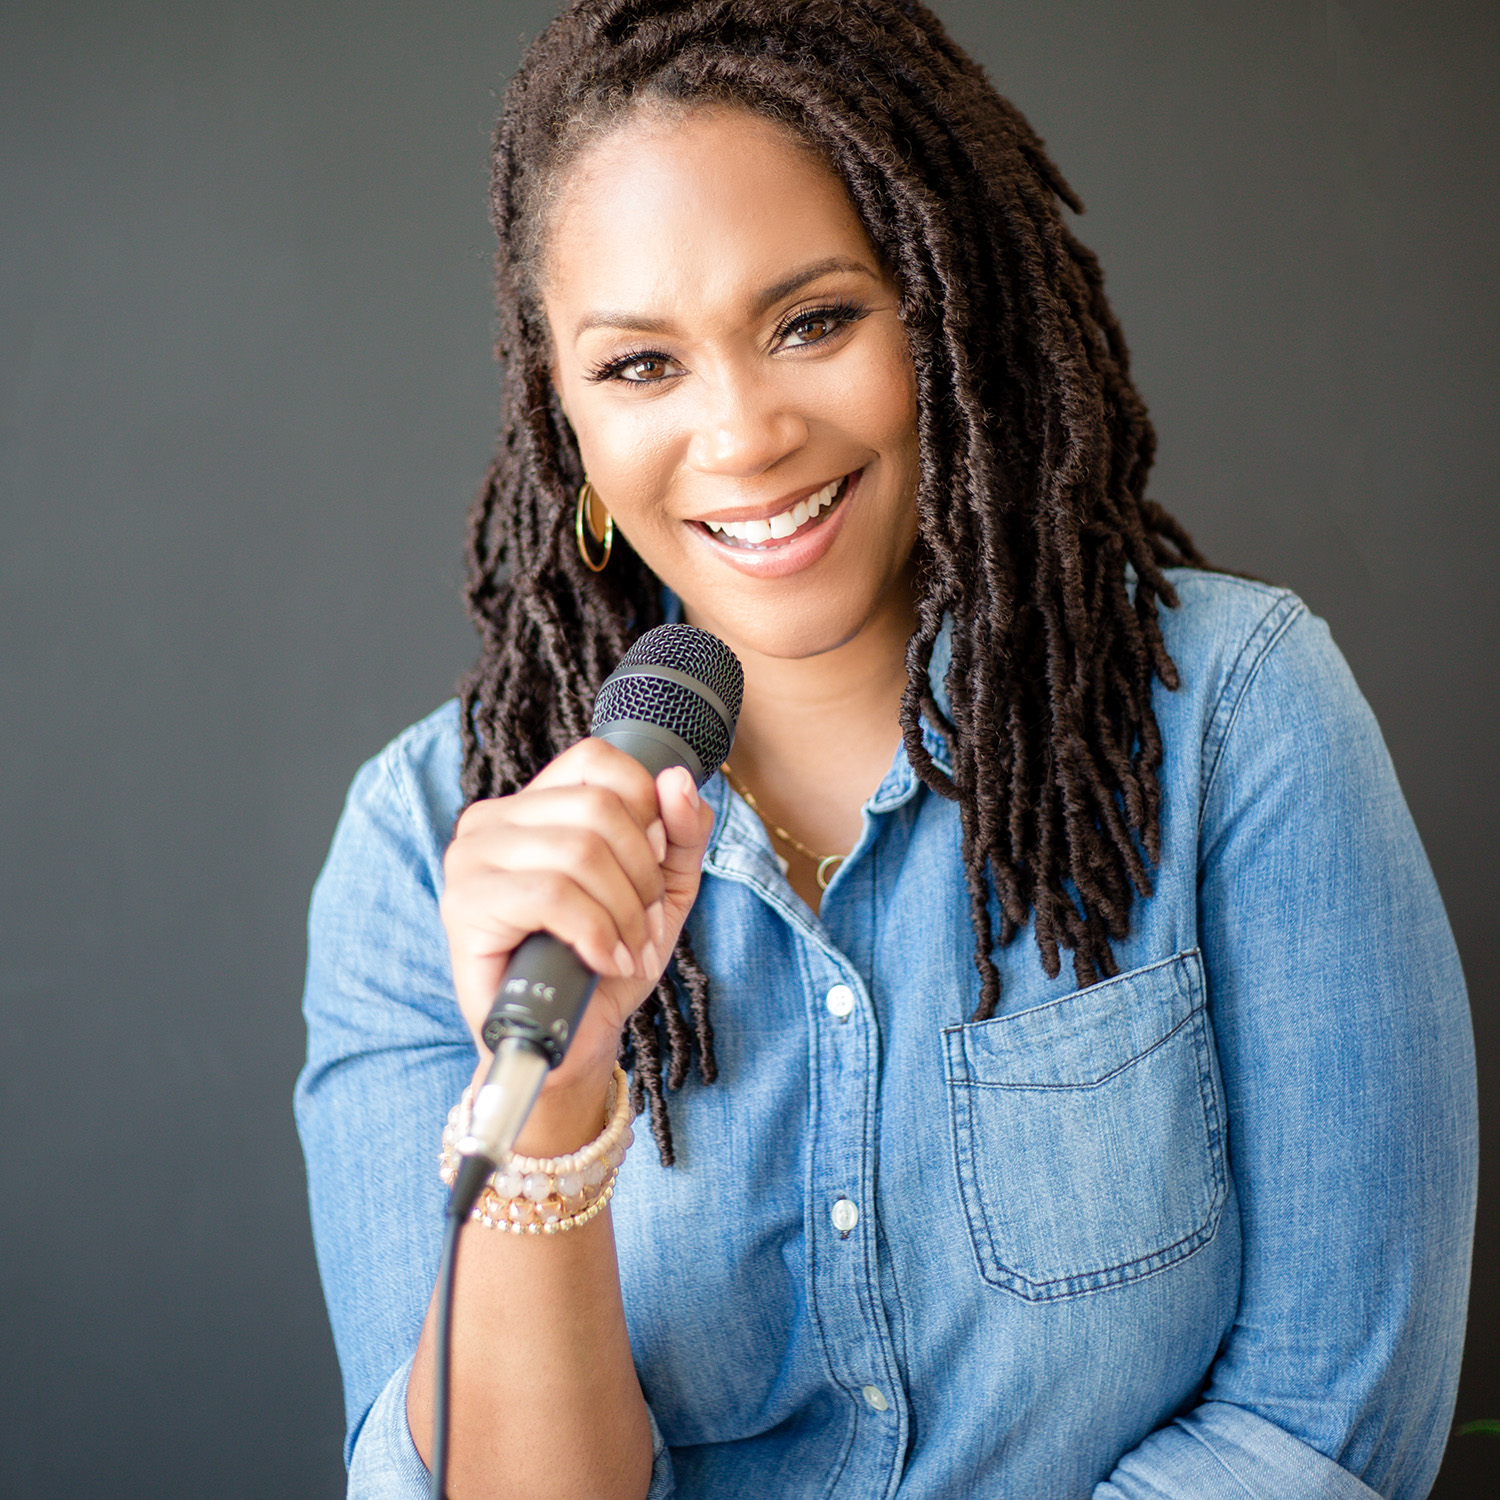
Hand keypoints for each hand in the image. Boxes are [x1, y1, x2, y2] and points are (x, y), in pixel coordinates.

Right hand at [440, 739, 715, 1117]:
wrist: (569, 1041)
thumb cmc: (607, 961)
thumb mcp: (663, 888)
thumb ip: (681, 831)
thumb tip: (678, 779)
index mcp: (532, 806)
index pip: (596, 760)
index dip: (644, 808)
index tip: (654, 862)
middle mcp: (490, 821)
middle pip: (598, 808)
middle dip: (641, 875)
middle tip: (644, 924)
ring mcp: (470, 861)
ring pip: (580, 852)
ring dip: (624, 913)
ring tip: (625, 950)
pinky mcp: (464, 907)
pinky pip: (552, 895)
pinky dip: (596, 934)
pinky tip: (602, 961)